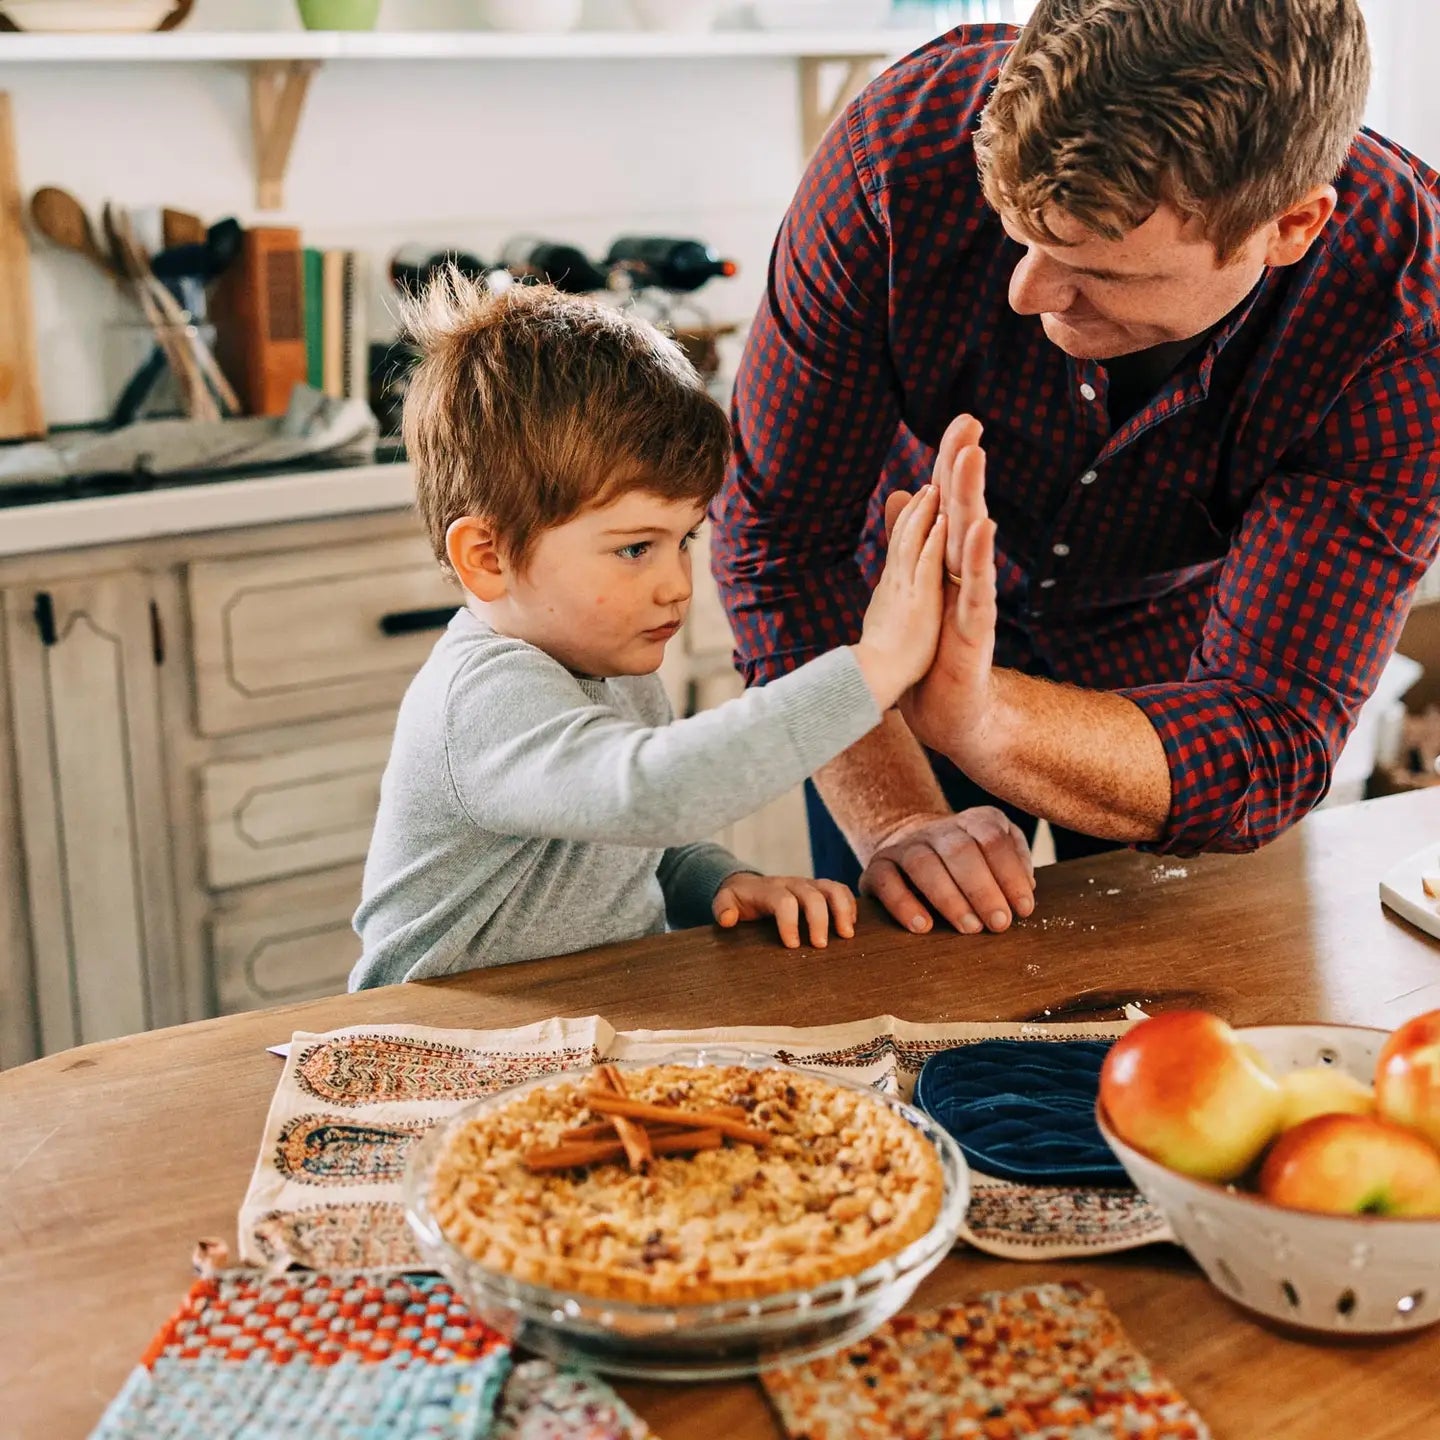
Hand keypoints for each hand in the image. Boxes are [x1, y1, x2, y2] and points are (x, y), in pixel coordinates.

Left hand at [712, 872, 857, 948]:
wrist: (748, 885)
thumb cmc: (739, 901)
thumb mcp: (725, 902)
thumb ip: (723, 908)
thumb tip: (727, 920)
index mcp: (769, 889)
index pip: (783, 901)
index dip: (790, 922)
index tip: (792, 945)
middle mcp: (792, 883)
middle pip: (812, 895)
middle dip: (819, 920)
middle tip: (820, 946)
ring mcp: (808, 884)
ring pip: (832, 889)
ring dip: (842, 910)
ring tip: (847, 935)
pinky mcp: (820, 889)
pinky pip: (840, 890)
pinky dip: (849, 905)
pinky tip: (850, 926)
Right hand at [852, 485, 947, 708]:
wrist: (870, 688)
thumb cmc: (881, 660)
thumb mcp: (888, 614)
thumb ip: (892, 591)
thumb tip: (890, 579)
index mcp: (895, 581)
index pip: (906, 534)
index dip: (919, 506)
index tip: (931, 482)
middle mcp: (898, 577)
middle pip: (910, 524)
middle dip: (928, 491)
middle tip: (946, 454)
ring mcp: (905, 588)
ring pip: (915, 537)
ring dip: (930, 503)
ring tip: (944, 470)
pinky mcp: (916, 604)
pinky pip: (925, 566)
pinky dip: (934, 540)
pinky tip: (947, 518)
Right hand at [859, 807, 1034, 934]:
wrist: (912, 848)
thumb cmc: (967, 864)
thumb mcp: (996, 855)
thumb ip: (1016, 863)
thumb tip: (1025, 887)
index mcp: (973, 822)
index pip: (993, 839)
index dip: (1010, 874)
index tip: (1024, 908)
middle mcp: (937, 830)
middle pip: (959, 851)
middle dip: (983, 890)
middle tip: (999, 923)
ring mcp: (904, 846)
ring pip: (923, 864)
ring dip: (949, 899)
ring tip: (969, 928)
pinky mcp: (877, 866)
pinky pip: (885, 881)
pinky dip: (903, 904)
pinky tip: (923, 926)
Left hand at [883, 415, 997, 760]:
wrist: (948, 707)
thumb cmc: (936, 648)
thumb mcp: (916, 583)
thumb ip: (911, 539)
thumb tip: (907, 493)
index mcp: (945, 561)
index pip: (948, 504)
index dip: (951, 464)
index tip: (961, 420)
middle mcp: (962, 572)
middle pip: (962, 510)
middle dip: (964, 466)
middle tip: (970, 422)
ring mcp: (971, 596)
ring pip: (970, 539)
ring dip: (970, 498)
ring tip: (972, 458)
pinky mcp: (975, 624)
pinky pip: (976, 586)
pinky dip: (977, 556)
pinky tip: (980, 527)